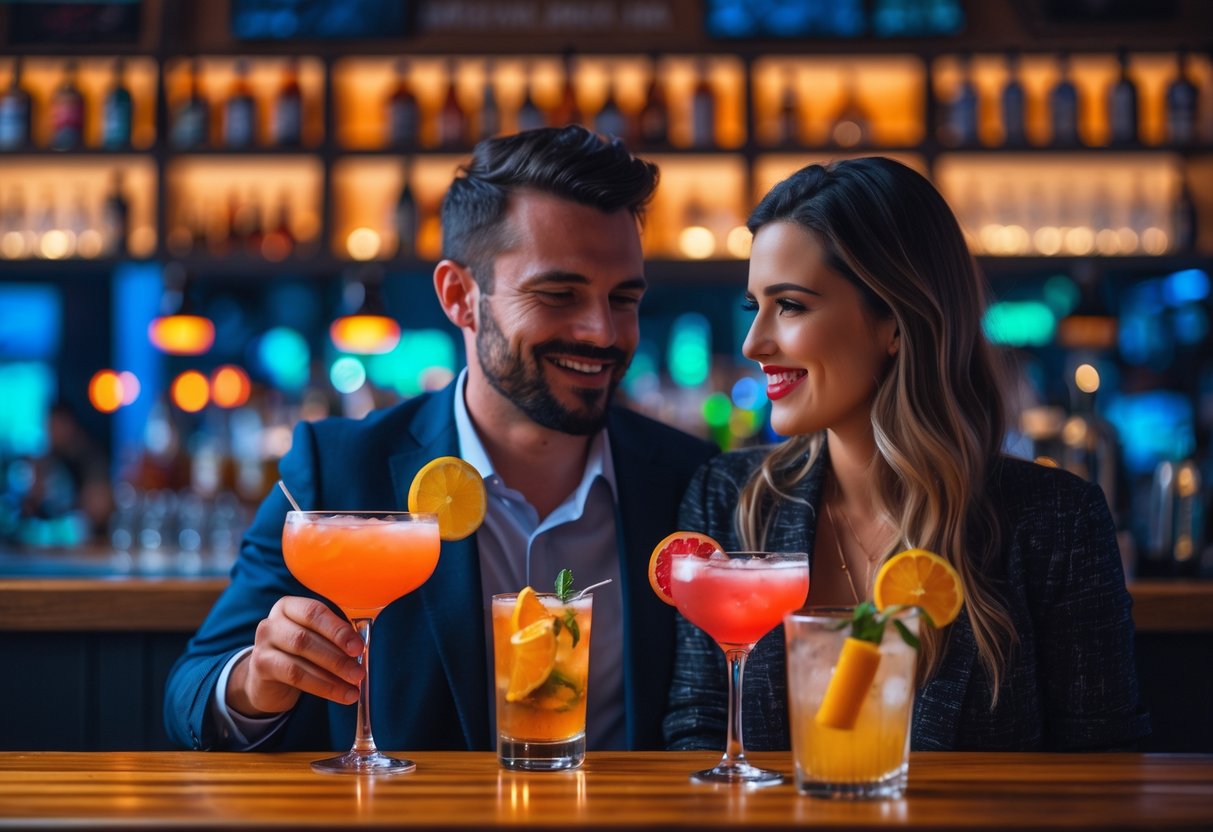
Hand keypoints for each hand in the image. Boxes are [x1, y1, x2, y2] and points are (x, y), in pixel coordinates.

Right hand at [227, 597, 364, 716]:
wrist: (267, 678)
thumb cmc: (300, 653)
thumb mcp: (315, 638)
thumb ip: (335, 637)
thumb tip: (361, 648)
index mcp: (290, 607)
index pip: (315, 612)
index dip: (338, 630)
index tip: (358, 648)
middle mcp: (272, 622)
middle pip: (306, 637)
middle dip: (337, 657)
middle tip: (359, 672)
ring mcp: (263, 643)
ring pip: (300, 659)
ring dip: (332, 675)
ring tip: (353, 687)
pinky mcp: (261, 666)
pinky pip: (294, 676)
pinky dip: (322, 687)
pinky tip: (340, 694)